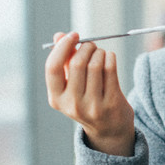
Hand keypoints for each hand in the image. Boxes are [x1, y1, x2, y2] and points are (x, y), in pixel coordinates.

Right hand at [44, 32, 134, 155]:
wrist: (109, 129)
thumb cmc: (87, 100)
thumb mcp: (71, 85)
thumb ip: (64, 61)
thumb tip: (59, 35)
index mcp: (56, 99)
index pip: (52, 68)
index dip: (63, 47)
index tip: (73, 35)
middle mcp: (73, 104)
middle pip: (77, 63)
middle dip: (86, 47)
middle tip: (91, 45)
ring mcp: (93, 105)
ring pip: (95, 65)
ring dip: (99, 52)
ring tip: (100, 54)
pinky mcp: (111, 103)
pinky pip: (110, 69)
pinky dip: (110, 57)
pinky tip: (109, 58)